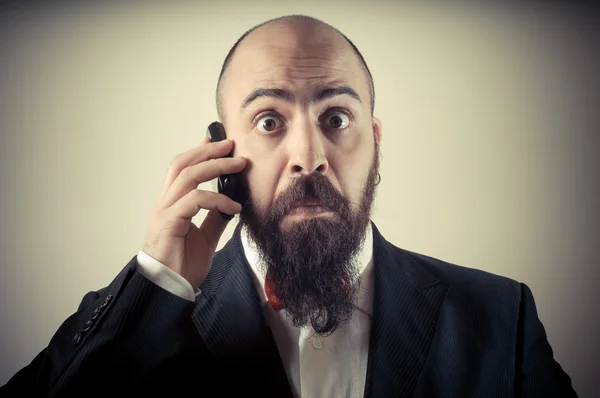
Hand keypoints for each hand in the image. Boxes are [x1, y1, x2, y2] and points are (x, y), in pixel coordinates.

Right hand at [142, 137, 246, 288]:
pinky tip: (233, 207)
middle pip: (183, 164)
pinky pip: (193, 201)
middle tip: (231, 145)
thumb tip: (231, 204)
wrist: (169, 290)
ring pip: (187, 176)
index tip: (217, 139)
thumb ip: (215, 219)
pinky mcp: (168, 223)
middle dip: (208, 151)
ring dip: (215, 167)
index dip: (199, 151)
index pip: (182, 169)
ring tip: (238, 165)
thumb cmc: (182, 265)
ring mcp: (164, 211)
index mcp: (172, 204)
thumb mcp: (206, 237)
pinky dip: (216, 200)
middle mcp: (165, 203)